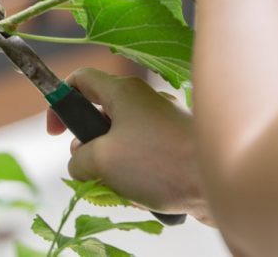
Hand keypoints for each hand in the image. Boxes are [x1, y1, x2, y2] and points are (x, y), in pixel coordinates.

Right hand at [47, 68, 211, 222]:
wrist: (222, 182)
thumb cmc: (160, 162)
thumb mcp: (101, 160)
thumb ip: (77, 158)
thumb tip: (80, 163)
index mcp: (122, 92)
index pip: (79, 80)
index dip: (59, 102)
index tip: (55, 131)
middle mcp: (143, 102)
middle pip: (99, 118)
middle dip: (88, 148)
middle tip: (90, 168)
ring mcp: (161, 126)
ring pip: (120, 145)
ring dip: (113, 170)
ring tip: (122, 189)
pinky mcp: (176, 150)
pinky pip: (143, 161)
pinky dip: (137, 180)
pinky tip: (144, 198)